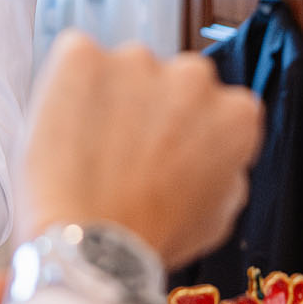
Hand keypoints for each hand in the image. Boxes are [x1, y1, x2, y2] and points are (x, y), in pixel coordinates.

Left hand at [20, 32, 263, 266]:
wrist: (88, 247)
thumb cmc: (149, 238)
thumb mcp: (217, 216)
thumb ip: (226, 168)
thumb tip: (216, 154)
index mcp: (237, 112)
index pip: (215, 105)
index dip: (186, 131)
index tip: (165, 151)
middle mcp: (194, 76)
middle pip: (170, 80)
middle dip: (150, 106)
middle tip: (124, 152)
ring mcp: (138, 60)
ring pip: (123, 70)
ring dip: (109, 96)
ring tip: (90, 149)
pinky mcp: (83, 56)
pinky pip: (75, 58)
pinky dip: (67, 86)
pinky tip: (65, 129)